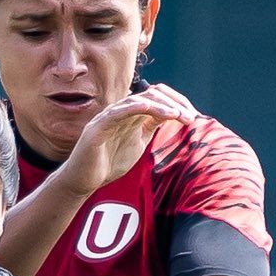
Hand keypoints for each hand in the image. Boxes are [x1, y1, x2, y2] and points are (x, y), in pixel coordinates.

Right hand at [62, 85, 196, 196]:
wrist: (83, 180)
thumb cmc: (108, 164)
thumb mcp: (137, 144)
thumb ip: (150, 128)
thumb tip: (171, 116)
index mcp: (132, 115)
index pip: (158, 98)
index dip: (177, 103)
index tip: (192, 118)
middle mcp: (122, 111)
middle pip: (153, 94)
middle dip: (175, 103)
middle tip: (190, 117)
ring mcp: (109, 117)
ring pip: (139, 100)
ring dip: (162, 106)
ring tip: (178, 115)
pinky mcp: (98, 126)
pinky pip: (119, 111)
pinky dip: (137, 107)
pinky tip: (154, 110)